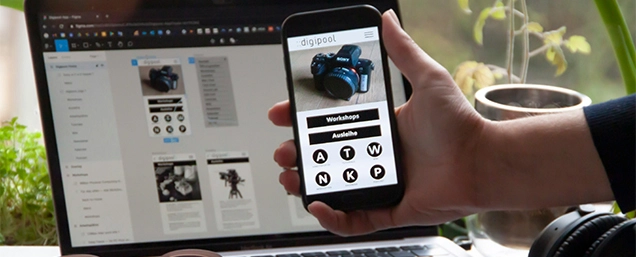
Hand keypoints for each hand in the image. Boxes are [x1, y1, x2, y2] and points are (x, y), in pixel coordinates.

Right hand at [269, 9, 487, 235]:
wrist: (482, 161)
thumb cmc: (460, 124)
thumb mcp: (427, 78)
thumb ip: (404, 51)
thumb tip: (388, 19)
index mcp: (378, 128)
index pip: (330, 124)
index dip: (302, 120)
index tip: (282, 113)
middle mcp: (375, 155)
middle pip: (324, 157)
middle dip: (297, 154)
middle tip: (284, 150)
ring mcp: (379, 183)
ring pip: (332, 188)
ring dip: (306, 184)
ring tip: (291, 177)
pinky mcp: (387, 208)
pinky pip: (354, 220)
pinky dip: (332, 218)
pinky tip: (318, 203)